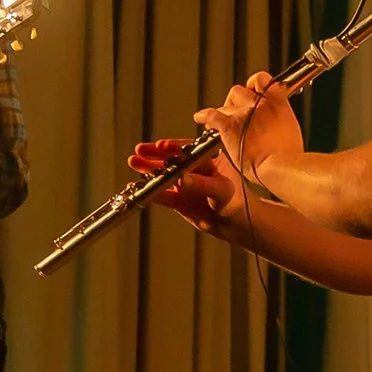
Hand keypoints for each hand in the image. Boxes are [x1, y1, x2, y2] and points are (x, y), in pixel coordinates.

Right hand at [128, 138, 247, 239]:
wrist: (236, 225)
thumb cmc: (237, 203)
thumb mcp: (222, 191)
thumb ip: (202, 185)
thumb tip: (181, 179)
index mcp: (209, 160)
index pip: (188, 150)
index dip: (174, 147)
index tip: (161, 146)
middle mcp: (194, 169)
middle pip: (171, 159)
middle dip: (154, 154)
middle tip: (140, 150)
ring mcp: (185, 184)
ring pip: (164, 175)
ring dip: (148, 169)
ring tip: (133, 162)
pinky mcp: (179, 200)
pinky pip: (162, 195)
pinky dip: (149, 192)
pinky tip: (136, 186)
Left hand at [191, 72, 302, 180]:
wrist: (280, 166)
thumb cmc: (289, 156)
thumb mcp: (292, 129)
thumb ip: (279, 120)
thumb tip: (274, 124)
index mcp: (277, 103)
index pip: (261, 80)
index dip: (254, 85)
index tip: (252, 92)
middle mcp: (259, 104)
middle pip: (239, 92)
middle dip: (236, 102)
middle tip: (236, 114)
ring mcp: (243, 114)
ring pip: (226, 106)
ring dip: (223, 113)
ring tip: (220, 122)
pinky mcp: (229, 126)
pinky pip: (212, 115)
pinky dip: (204, 116)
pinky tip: (200, 118)